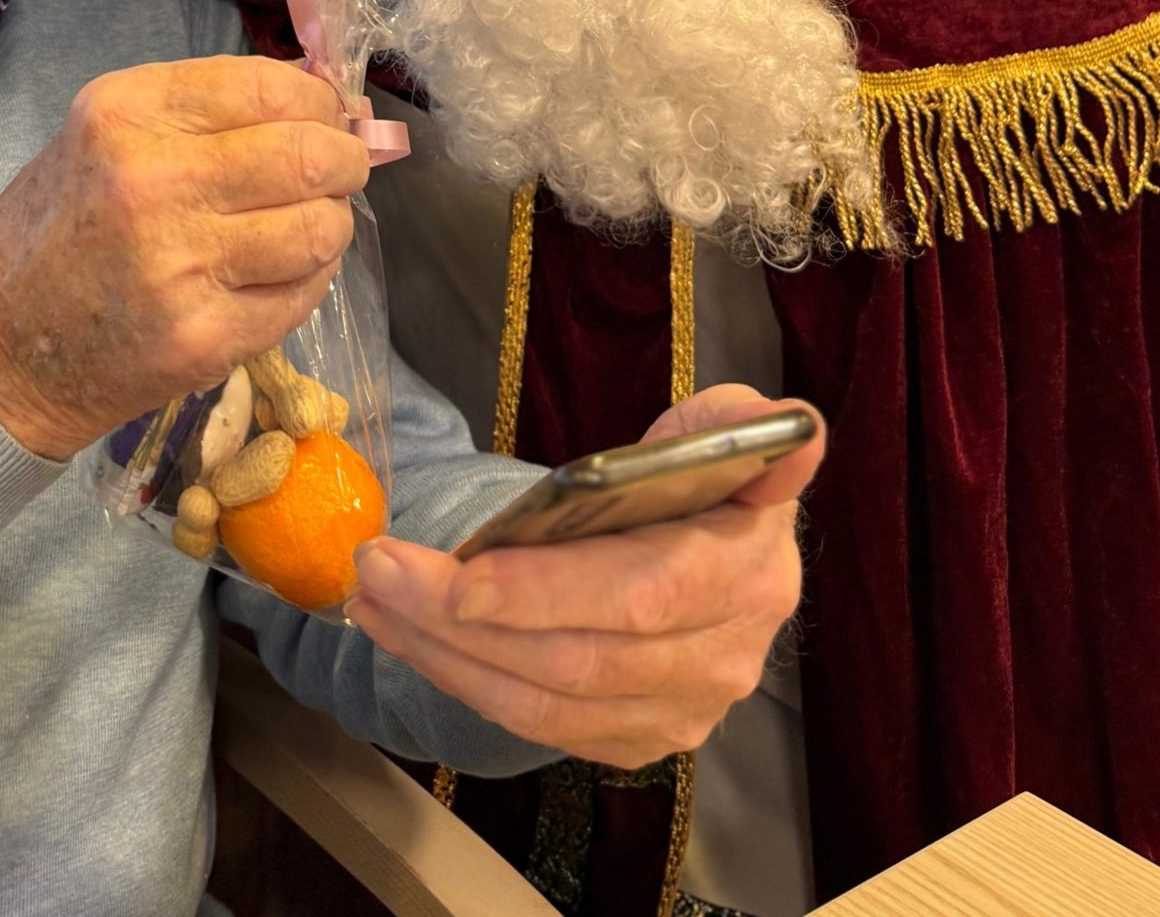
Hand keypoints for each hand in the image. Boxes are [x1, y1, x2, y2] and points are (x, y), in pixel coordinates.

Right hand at [0, 57, 368, 460]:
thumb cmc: (59, 229)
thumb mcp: (105, 137)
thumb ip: (203, 112)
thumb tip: (319, 98)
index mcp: (126, 113)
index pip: (269, 87)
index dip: (319, 99)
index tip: (329, 113)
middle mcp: (153, 181)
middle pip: (308, 155)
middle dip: (345, 159)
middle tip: (342, 167)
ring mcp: (181, 266)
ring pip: (320, 228)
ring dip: (330, 222)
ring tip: (306, 224)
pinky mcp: (203, 338)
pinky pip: (303, 294)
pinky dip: (310, 278)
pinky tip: (281, 272)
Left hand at [344, 385, 823, 769]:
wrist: (710, 552)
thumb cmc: (700, 479)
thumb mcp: (722, 428)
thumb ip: (740, 419)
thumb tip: (786, 426)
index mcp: (748, 569)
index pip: (644, 592)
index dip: (553, 591)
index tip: (466, 573)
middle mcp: (725, 655)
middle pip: (577, 656)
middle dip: (461, 616)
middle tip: (378, 567)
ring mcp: (683, 711)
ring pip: (544, 701)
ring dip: (443, 653)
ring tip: (372, 597)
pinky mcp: (638, 740)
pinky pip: (536, 724)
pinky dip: (461, 680)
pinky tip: (407, 633)